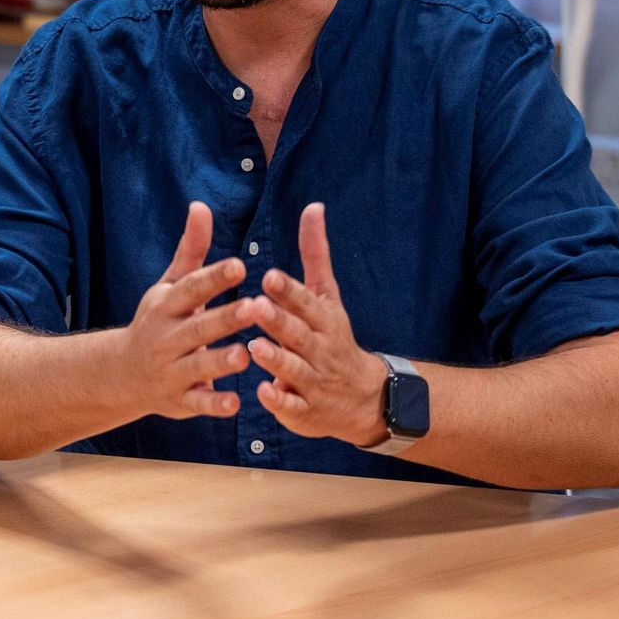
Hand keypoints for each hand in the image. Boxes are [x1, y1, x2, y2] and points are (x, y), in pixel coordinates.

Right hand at [118, 201, 256, 419]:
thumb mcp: (170, 284)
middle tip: (254, 308)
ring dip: (220, 362)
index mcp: (166, 306)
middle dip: (225, 319)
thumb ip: (191, 250)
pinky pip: (198, 404)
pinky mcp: (179, 401)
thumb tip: (201, 206)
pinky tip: (236, 402)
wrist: (123, 373)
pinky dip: (214, 404)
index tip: (240, 266)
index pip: (191, 289)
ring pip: (198, 367)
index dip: (214, 278)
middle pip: (198, 328)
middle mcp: (166, 338)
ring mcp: (171, 371)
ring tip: (246, 354)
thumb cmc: (159, 319)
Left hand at [247, 203, 389, 445]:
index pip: (306, 302)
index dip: (289, 291)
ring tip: (254, 347)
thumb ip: (315, 254)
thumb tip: (312, 207)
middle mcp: (320, 349)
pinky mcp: (306, 412)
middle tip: (254, 305)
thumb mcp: (328, 295)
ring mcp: (315, 382)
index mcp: (324, 319)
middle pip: (298, 334)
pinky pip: (293, 408)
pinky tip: (263, 392)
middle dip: (278, 321)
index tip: (269, 275)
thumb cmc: (334, 336)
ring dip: (275, 360)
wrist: (364, 397)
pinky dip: (280, 401)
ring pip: (294, 370)